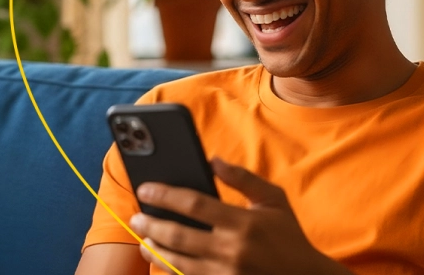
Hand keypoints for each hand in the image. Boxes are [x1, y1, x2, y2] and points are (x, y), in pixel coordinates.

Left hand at [128, 158, 351, 274]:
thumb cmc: (288, 236)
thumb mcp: (273, 200)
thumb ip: (243, 178)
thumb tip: (212, 160)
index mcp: (243, 222)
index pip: (194, 204)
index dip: (165, 195)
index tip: (145, 189)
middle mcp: (232, 249)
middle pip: (178, 235)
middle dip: (151, 225)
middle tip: (136, 218)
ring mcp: (226, 273)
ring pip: (178, 262)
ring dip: (155, 251)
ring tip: (144, 241)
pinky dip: (172, 270)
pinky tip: (163, 261)